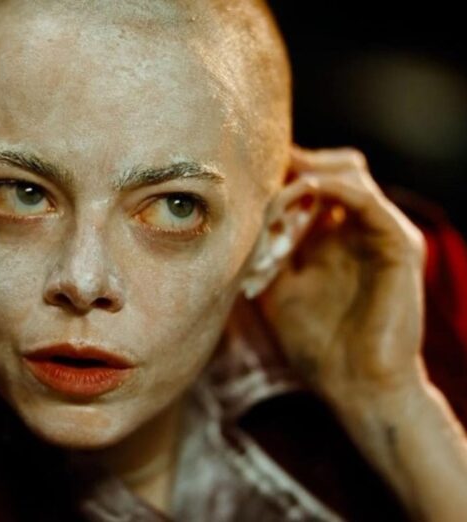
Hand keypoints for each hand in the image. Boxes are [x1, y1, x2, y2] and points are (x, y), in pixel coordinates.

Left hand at [257, 145, 427, 405]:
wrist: (354, 387)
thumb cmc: (316, 345)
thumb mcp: (276, 290)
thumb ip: (264, 253)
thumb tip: (234, 221)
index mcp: (335, 236)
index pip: (314, 182)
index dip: (282, 172)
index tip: (244, 172)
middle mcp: (360, 228)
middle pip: (334, 167)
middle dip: (295, 163)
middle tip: (258, 169)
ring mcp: (382, 234)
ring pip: (350, 173)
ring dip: (307, 174)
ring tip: (274, 189)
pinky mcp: (400, 246)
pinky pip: (367, 202)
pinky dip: (333, 189)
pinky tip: (303, 192)